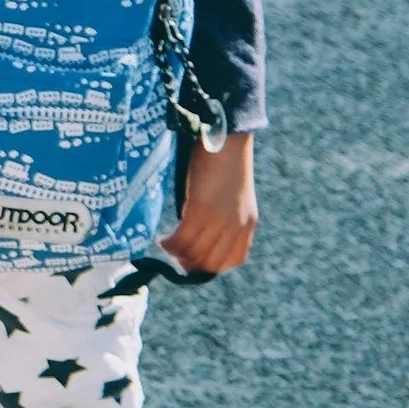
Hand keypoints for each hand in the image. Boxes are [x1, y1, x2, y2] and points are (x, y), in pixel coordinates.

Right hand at [161, 131, 256, 276]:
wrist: (227, 141)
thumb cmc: (224, 165)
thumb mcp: (228, 199)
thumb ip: (219, 220)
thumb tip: (193, 239)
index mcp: (247, 225)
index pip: (231, 260)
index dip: (209, 266)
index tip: (191, 259)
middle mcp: (236, 227)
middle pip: (210, 262)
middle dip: (189, 263)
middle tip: (173, 253)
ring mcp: (220, 220)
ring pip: (194, 253)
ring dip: (175, 253)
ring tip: (165, 243)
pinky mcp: (202, 210)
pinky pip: (181, 239)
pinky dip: (168, 243)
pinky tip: (161, 238)